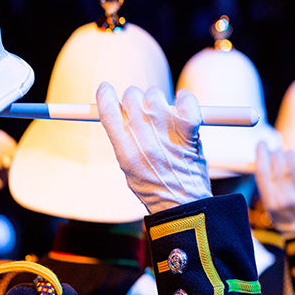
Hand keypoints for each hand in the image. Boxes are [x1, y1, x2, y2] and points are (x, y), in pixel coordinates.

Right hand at [96, 82, 211, 213]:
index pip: (107, 107)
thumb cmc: (155, 188)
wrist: (183, 204)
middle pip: (131, 95)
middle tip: (144, 116)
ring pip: (155, 95)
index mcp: (124, 147)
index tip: (106, 89)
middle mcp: (143, 134)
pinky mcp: (189, 128)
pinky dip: (185, 100)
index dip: (105, 94)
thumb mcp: (128, 167)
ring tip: (167, 123)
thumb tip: (118, 112)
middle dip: (135, 101)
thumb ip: (122, 139)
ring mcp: (167, 128)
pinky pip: (186, 100)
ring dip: (159, 103)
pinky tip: (184, 110)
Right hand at [254, 142, 294, 238]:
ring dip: (290, 153)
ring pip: (292, 159)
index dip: (261, 153)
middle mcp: (285, 195)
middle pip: (277, 161)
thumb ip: (266, 182)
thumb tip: (264, 156)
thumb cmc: (286, 214)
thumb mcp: (269, 203)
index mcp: (270, 200)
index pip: (262, 169)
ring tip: (290, 157)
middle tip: (278, 153)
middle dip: (276, 152)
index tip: (262, 144)